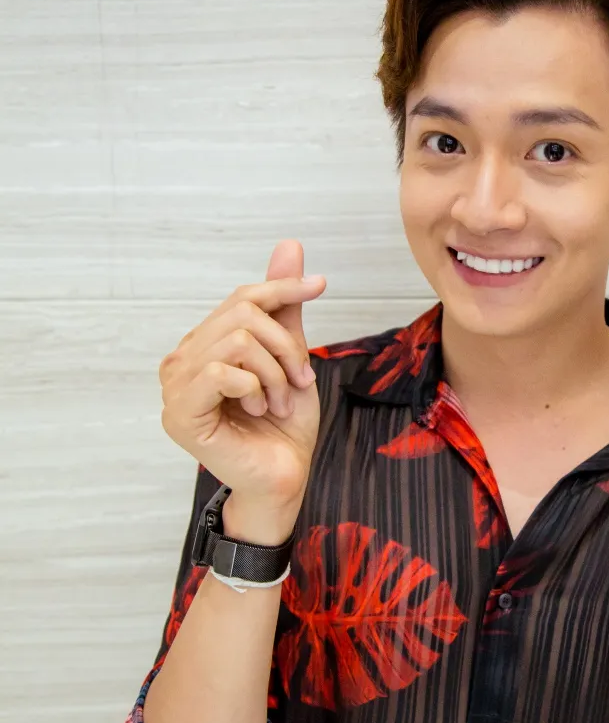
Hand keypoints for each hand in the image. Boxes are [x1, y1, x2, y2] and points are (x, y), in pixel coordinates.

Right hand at [159, 239, 327, 508]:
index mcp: (203, 346)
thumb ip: (283, 306)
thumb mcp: (290, 356)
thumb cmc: (283, 424)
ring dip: (274, 372)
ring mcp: (175, 387)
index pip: (241, 298)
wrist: (284, 476)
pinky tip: (259, 408)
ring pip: (236, 340)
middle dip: (285, 346)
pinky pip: (221, 372)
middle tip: (300, 380)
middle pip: (241, 314)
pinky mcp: (180, 413)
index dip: (281, 287)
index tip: (320, 286)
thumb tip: (289, 246)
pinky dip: (254, 387)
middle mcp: (181, 361)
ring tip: (279, 400)